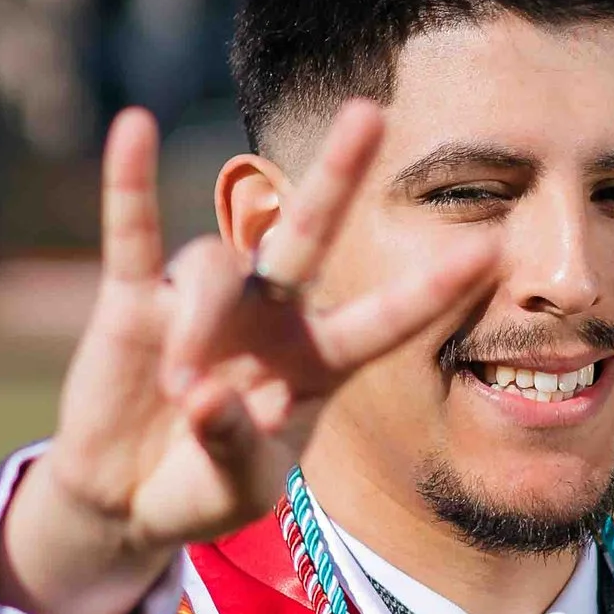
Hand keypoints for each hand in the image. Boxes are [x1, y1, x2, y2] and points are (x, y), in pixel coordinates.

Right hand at [0, 101, 497, 613]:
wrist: (125, 501)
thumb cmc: (202, 489)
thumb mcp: (237, 491)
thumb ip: (234, 446)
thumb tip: (205, 396)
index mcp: (316, 361)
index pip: (383, 320)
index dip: (430, 291)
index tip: (488, 249)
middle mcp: (267, 315)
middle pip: (311, 231)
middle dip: (339, 175)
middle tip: (373, 112)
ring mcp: (202, 301)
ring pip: (213, 269)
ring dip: (198, 328)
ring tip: (181, 396)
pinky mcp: (131, 301)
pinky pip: (134, 231)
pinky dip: (130, 182)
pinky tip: (133, 128)